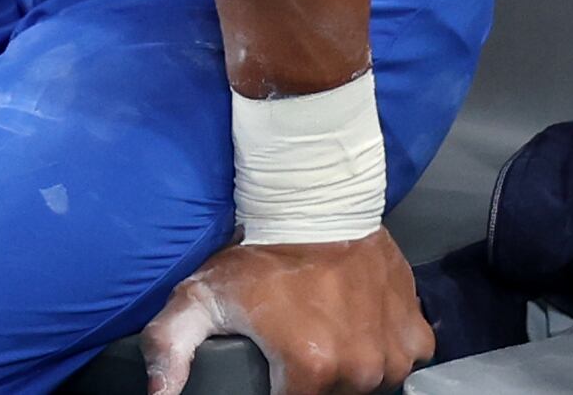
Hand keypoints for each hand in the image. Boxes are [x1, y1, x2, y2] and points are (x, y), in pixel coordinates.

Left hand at [145, 233, 431, 394]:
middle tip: (297, 343)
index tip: (272, 368)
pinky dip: (387, 349)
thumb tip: (157, 394)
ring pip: (370, 382)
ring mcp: (393, 350)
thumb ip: (171, 347)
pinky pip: (406, 358)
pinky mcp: (415, 328)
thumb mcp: (201, 296)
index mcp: (310, 367)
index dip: (278, 389)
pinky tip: (364, 327)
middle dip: (314, 378)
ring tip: (329, 333)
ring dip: (352, 366)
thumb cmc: (257, 251)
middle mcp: (359, 368)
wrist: (316, 197)